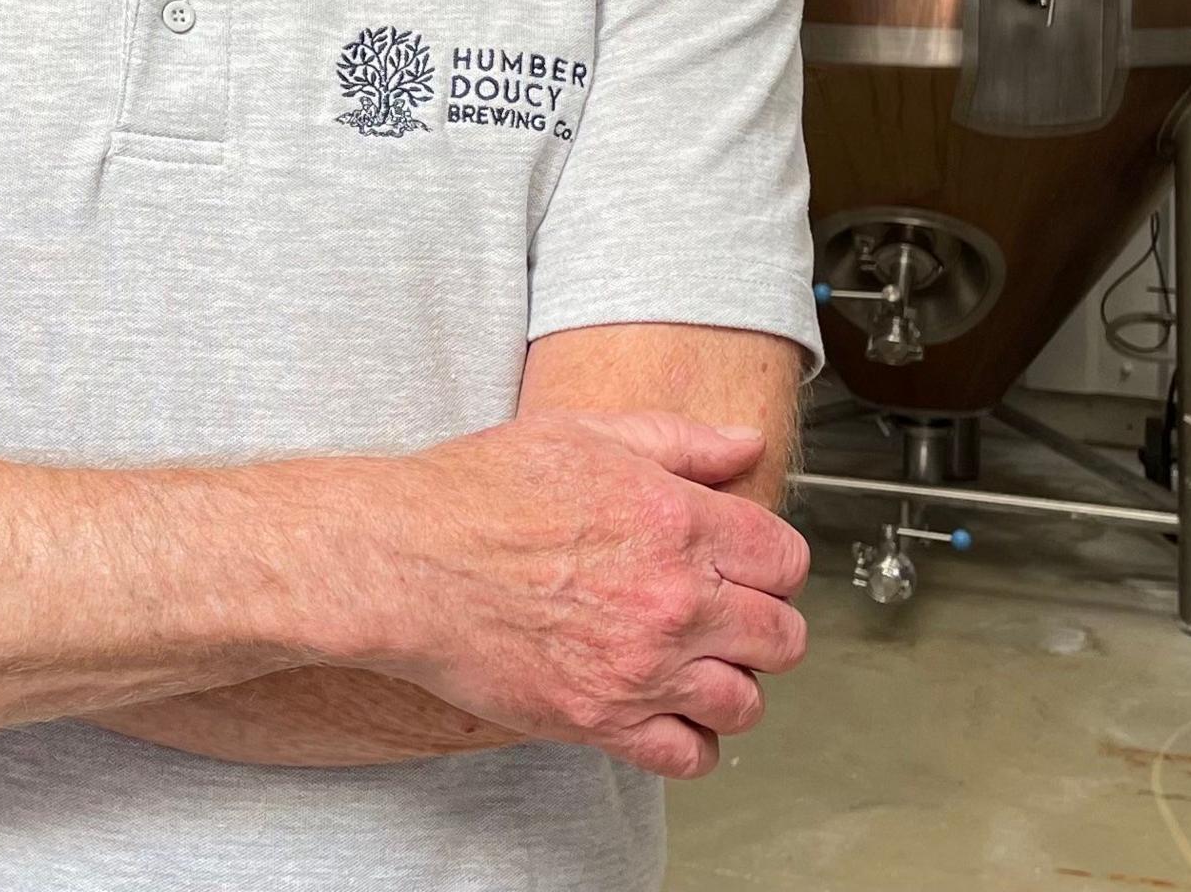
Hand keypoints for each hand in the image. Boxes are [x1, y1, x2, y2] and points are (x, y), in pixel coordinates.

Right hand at [348, 411, 808, 777]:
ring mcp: (641, 667)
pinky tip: (667, 712)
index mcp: (678, 522)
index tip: (745, 566)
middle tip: (726, 617)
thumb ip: (680, 441)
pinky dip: (691, 741)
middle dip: (762, 625)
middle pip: (781, 638)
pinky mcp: (599, 719)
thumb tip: (744, 442)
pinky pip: (689, 756)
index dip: (770, 562)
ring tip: (695, 665)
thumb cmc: (478, 493)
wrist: (403, 560)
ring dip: (730, 685)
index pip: (786, 560)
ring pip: (745, 703)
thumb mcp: (585, 435)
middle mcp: (674, 600)